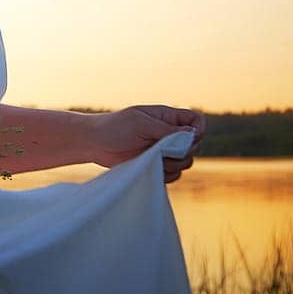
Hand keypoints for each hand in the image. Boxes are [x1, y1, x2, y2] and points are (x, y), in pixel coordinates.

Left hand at [88, 104, 205, 183]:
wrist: (94, 143)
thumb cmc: (115, 127)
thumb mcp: (141, 124)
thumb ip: (167, 130)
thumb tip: (192, 134)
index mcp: (167, 118)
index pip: (196, 121)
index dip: (198, 130)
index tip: (188, 139)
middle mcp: (168, 134)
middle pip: (194, 146)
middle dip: (183, 152)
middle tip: (162, 151)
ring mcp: (163, 151)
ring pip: (185, 162)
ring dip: (173, 165)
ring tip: (152, 160)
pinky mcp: (156, 166)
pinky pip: (173, 175)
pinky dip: (166, 175)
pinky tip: (150, 170)